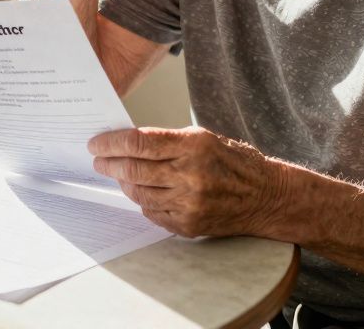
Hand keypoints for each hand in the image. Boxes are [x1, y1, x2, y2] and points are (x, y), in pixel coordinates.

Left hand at [89, 126, 285, 237]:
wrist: (267, 197)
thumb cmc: (234, 161)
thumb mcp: (203, 138)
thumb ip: (167, 141)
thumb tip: (127, 143)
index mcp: (193, 146)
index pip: (139, 142)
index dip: (111, 143)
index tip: (96, 143)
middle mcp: (190, 175)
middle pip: (133, 169)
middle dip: (109, 164)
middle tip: (98, 160)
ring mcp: (189, 203)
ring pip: (138, 193)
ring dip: (124, 183)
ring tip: (119, 175)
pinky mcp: (188, 224)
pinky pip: (152, 212)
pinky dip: (142, 201)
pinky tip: (142, 192)